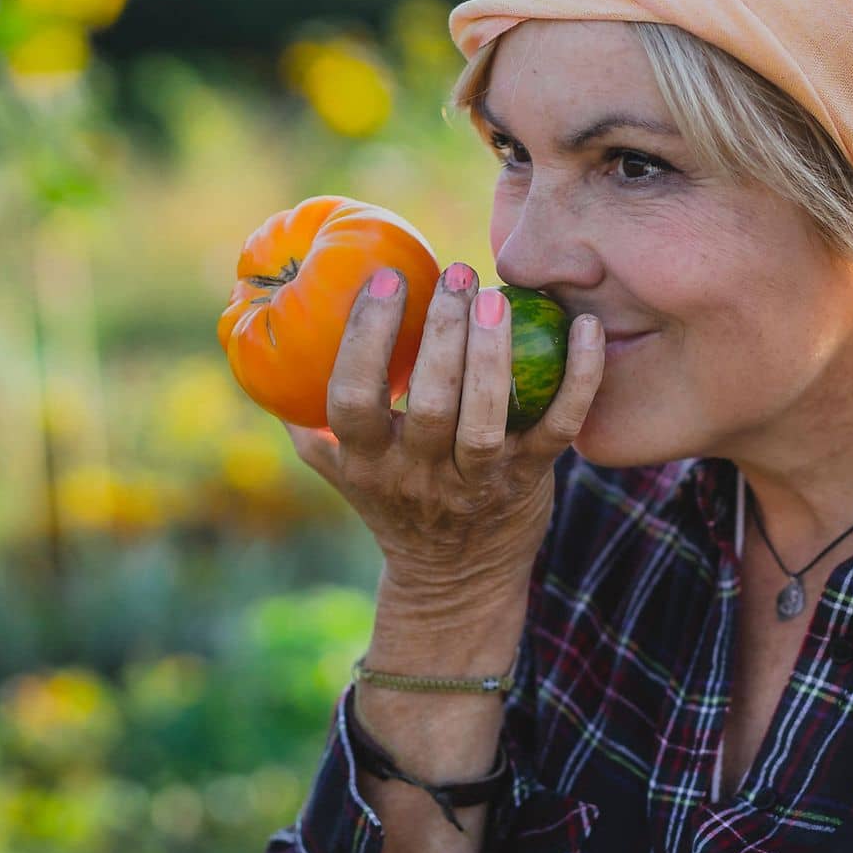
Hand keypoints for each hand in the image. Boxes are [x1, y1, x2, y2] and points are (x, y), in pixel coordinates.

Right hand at [284, 262, 602, 588]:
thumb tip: (265, 345)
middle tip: (457, 274)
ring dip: (494, 356)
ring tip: (497, 297)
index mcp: (366, 462)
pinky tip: (586, 328)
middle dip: (443, 336)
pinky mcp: (530, 480)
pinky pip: (559, 427)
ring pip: (487, 422)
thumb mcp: (343, 470)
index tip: (385, 279)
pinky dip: (578, 379)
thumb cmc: (396, 500)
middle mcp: (420, 475)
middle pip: (430, 407)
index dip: (365, 340)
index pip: (353, 401)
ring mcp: (478, 482)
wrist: (455, 579)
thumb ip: (311, 419)